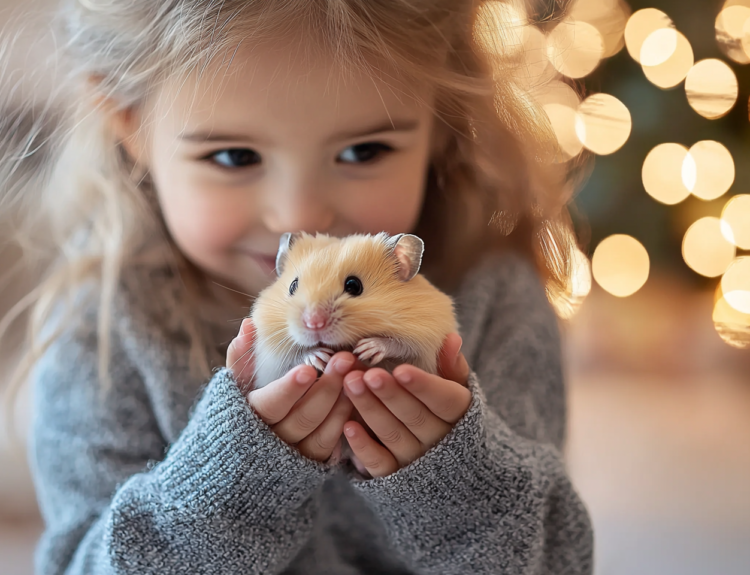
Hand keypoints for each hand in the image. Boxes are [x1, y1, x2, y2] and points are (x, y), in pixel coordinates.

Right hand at [227, 318, 355, 462]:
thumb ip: (240, 356)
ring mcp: (290, 456)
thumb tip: (248, 326)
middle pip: (301, 418)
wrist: (241, 458)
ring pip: (318, 433)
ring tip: (353, 375)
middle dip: (325, 388)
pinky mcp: (309, 464)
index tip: (307, 369)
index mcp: (246, 418)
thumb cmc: (241, 408)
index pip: (268, 405)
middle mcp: (269, 442)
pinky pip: (328, 446)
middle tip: (344, 360)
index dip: (288, 389)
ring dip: (339, 403)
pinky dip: (342, 422)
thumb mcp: (236, 384)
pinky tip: (353, 398)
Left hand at [342, 333, 471, 477]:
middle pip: (415, 416)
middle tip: (367, 374)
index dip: (424, 386)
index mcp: (459, 415)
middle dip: (390, 394)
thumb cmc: (444, 411)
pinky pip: (379, 464)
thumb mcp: (455, 388)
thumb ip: (452, 366)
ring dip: (371, 410)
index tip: (401, 370)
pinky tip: (348, 425)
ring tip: (351, 385)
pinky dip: (363, 446)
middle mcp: (440, 440)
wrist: (446, 467)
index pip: (445, 401)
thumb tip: (451, 338)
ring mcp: (416, 460)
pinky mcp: (394, 476)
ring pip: (393, 435)